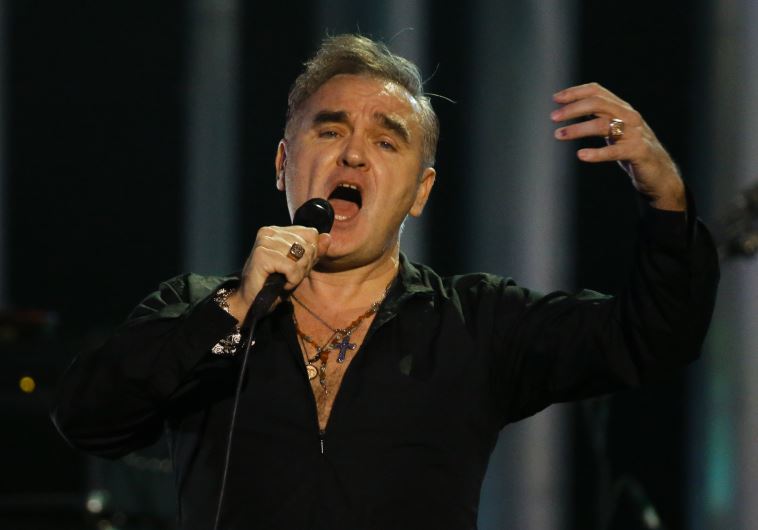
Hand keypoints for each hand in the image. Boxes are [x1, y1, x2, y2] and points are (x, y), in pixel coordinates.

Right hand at [226, 226, 330, 320]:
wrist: (252, 301)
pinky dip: (291, 280)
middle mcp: (270, 232)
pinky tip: (281, 284)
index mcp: (278, 230)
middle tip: (289, 276)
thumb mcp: (300, 266)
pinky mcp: (262, 255)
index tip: (296, 267)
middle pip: (307, 245)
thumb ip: (314, 251)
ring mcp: (264, 241)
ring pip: (301, 256)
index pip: (311, 233)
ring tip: (284, 279)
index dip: (311, 254)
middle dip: (304, 266)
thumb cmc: (275, 283)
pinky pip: (292, 267)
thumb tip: (328, 237)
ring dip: (297, 274)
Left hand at [552, 82, 685, 210]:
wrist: (658, 170)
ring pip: (603, 125)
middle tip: (553, 117)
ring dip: (578, 129)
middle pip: (598, 104)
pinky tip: (581, 155)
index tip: (556, 98)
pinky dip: (597, 153)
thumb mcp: (614, 128)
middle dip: (573, 109)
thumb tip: (569, 108)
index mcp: (621, 108)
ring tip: (558, 135)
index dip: (576, 92)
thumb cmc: (630, 148)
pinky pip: (614, 152)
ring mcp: (634, 133)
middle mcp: (628, 116)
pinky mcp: (637, 152)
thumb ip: (598, 117)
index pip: (597, 91)